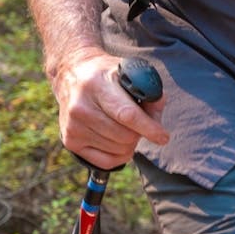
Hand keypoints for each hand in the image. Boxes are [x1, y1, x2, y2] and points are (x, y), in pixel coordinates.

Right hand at [54, 50, 168, 168]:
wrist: (71, 75)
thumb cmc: (106, 75)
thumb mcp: (128, 71)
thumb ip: (149, 91)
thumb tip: (156, 121)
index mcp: (96, 85)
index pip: (127, 114)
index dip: (149, 128)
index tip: (163, 137)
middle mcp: (80, 107)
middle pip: (125, 136)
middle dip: (139, 132)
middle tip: (138, 122)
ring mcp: (73, 126)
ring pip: (118, 149)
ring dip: (129, 142)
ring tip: (123, 126)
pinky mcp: (70, 141)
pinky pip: (106, 162)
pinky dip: (120, 155)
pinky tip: (118, 141)